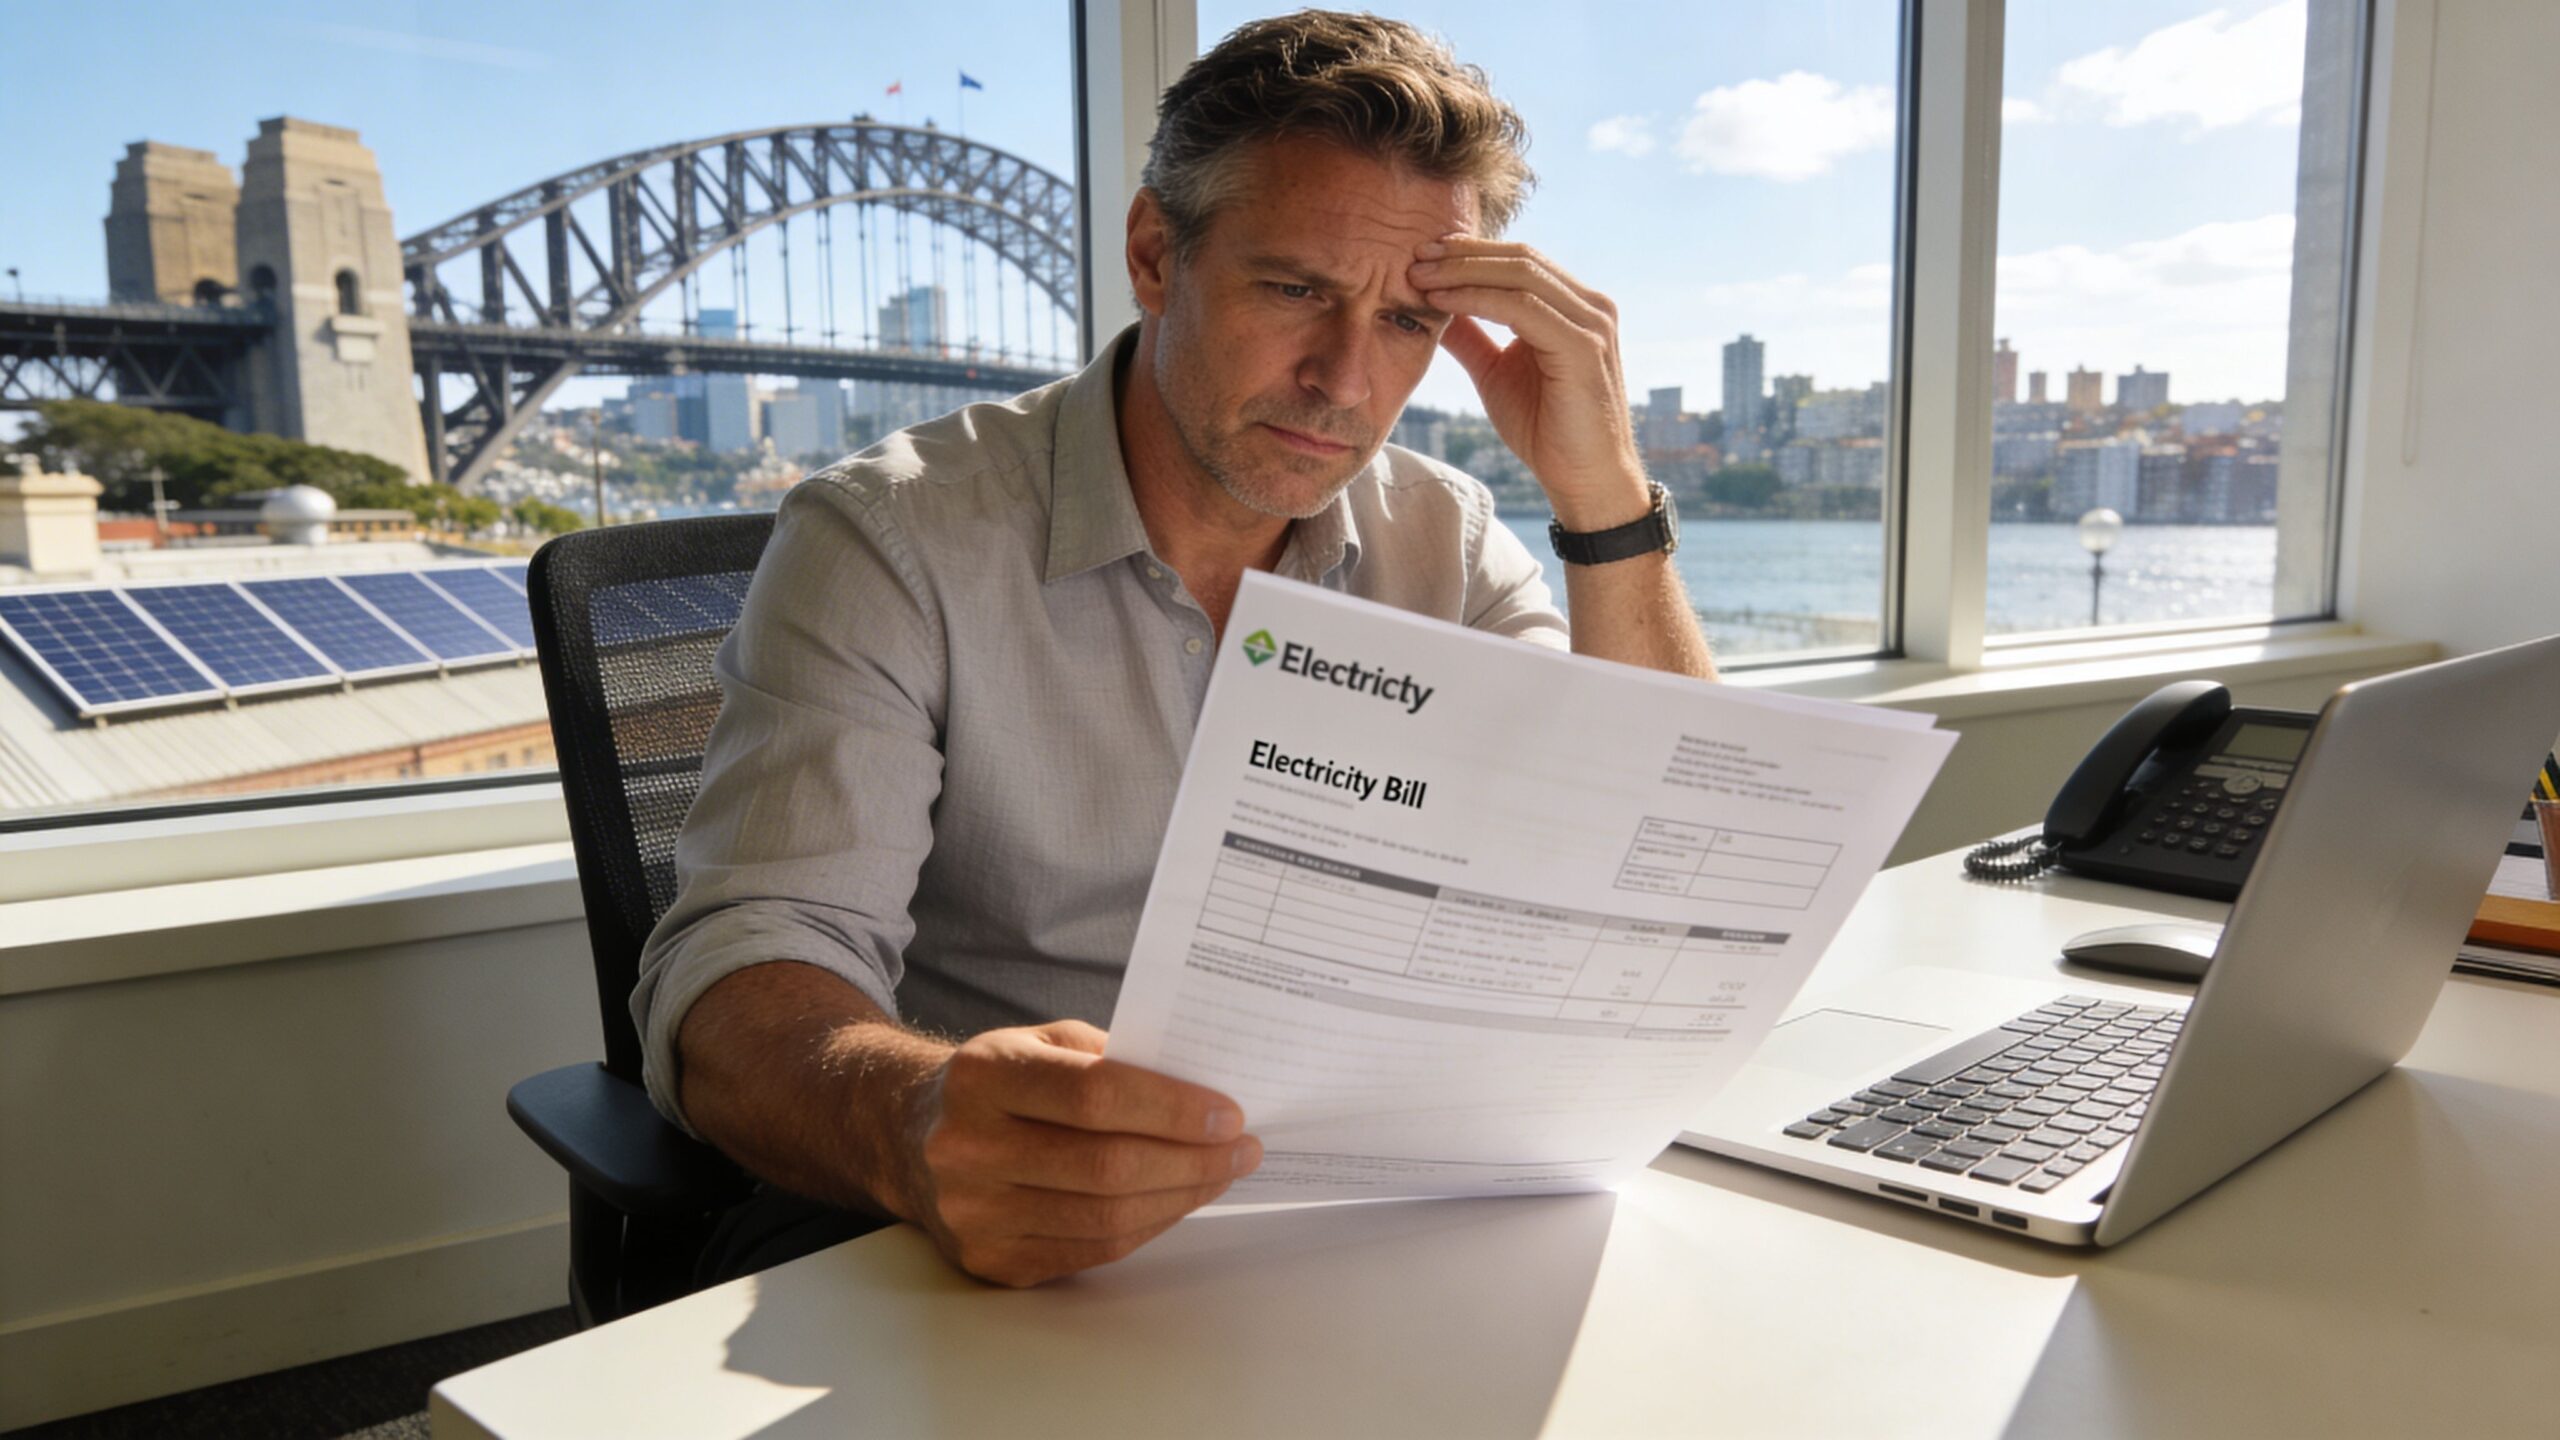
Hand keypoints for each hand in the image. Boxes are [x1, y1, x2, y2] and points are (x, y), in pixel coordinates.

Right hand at [901, 1020, 1261, 1286]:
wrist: (908, 1136)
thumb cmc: (997, 1083)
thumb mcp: (1041, 1041)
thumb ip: (1111, 1058)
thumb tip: (1201, 1090)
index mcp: (983, 1076)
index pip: (1095, 1095)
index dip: (1171, 1108)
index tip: (1229, 1113)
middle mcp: (968, 1146)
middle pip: (1106, 1166)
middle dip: (1192, 1159)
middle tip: (1242, 1148)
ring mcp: (975, 1212)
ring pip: (1105, 1218)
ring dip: (1180, 1197)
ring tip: (1221, 1173)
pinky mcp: (990, 1259)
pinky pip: (1090, 1252)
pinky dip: (1146, 1226)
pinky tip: (1176, 1200)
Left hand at [1409, 238, 1648, 528]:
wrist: (1583, 480)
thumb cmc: (1545, 430)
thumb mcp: (1495, 372)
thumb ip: (1471, 336)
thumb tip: (1432, 302)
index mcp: (1574, 306)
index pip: (1520, 259)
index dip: (1470, 251)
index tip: (1422, 254)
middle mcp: (1591, 306)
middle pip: (1521, 257)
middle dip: (1463, 253)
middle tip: (1414, 255)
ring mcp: (1592, 323)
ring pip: (1521, 274)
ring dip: (1463, 271)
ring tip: (1419, 276)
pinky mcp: (1584, 346)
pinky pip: (1522, 308)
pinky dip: (1477, 299)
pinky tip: (1441, 301)